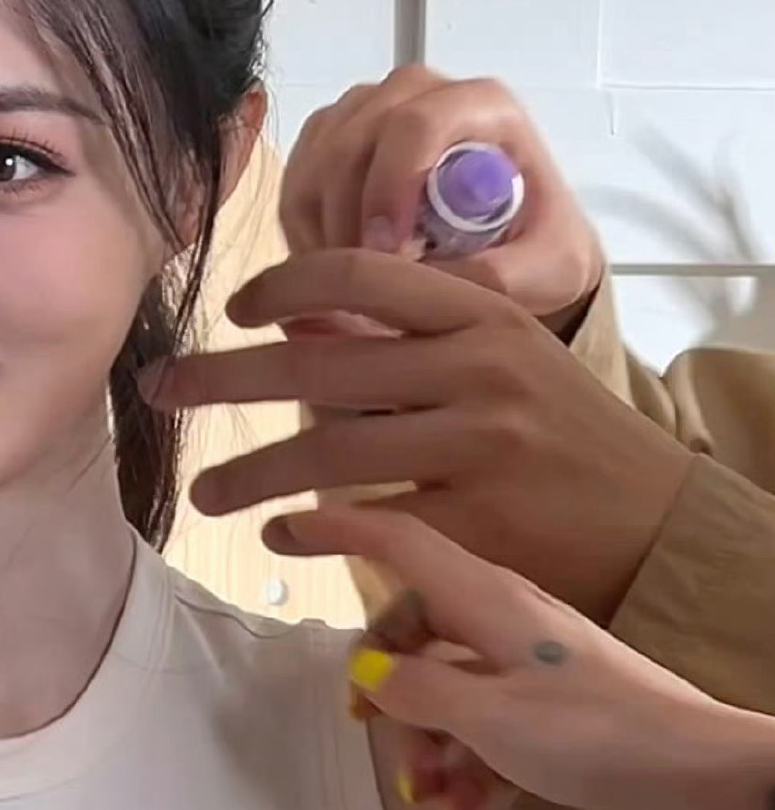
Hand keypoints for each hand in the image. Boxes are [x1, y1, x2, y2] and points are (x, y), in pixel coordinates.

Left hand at [149, 251, 692, 624]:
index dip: (280, 285)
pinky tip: (277, 536)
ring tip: (204, 492)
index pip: (357, 273)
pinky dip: (313, 532)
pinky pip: (373, 523)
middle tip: (159, 389)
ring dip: (251, 475)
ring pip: (331, 454)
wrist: (649, 516)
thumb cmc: (552, 430)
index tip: (232, 308)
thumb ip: (406, 341)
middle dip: (224, 378)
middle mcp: (480, 367)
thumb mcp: (495, 357)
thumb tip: (293, 328)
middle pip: (321, 367)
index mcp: (479, 312)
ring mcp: (482, 445)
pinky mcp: (482, 522)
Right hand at [281, 68, 602, 325]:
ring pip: (317, 157)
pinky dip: (303, 226)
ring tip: (351, 284)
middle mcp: (420, 90)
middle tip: (364, 283)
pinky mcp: (333, 137)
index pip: (416, 123)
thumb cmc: (540, 250)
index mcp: (481, 104)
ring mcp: (369, 108)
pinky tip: (333, 266)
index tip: (388, 254)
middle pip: (353, 137)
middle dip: (349, 216)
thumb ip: (500, 275)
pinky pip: (297, 177)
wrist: (519, 250)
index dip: (389, 187)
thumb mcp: (550, 269)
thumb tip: (424, 281)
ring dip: (321, 225)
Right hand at [289, 504, 774, 809]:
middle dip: (384, 677)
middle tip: (363, 724)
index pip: (396, 540)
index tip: (280, 531)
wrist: (701, 777)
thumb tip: (366, 671)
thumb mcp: (484, 715)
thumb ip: (414, 690)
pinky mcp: (563, 712)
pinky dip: (471, 769)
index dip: (336, 530)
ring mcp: (539, 666)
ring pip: (454, 686)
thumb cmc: (597, 733)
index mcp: (488, 599)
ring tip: (426, 795)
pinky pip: (492, 729)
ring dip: (428, 742)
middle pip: (419, 625)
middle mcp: (511, 621)